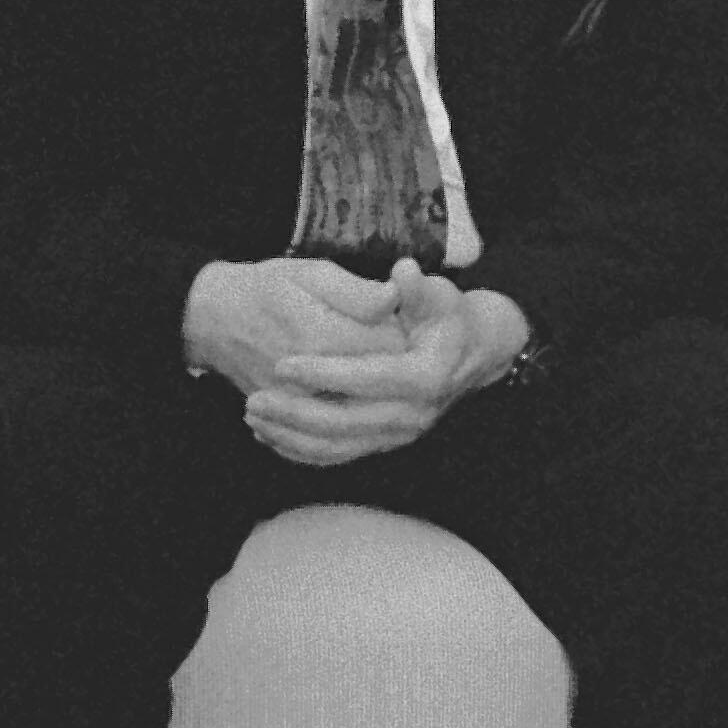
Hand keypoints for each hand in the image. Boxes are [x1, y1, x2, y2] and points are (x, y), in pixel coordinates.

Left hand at [194, 261, 525, 464]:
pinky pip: (337, 456)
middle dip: (295, 414)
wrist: (473, 353)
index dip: (324, 372)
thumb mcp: (439, 296)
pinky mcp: (384, 444)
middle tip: (253, 399)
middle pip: (346, 422)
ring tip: (253, 417)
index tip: (282, 363)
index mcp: (425, 377)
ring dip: (291, 436)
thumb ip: (416, 287)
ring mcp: (398, 435)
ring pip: (336, 447)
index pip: (367, 378)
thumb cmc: (449, 317)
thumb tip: (403, 271)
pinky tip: (270, 434)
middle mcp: (413, 415)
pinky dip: (301, 450)